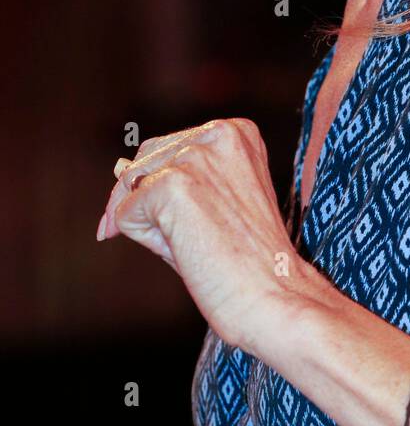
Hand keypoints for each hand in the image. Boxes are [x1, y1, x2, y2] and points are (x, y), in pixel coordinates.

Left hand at [96, 117, 304, 351]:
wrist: (273, 295)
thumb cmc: (247, 257)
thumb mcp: (218, 196)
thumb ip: (179, 175)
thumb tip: (119, 172)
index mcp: (236, 130)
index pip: (168, 148)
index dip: (166, 189)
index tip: (202, 220)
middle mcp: (217, 133)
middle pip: (143, 161)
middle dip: (151, 203)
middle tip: (198, 238)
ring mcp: (195, 157)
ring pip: (132, 188)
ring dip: (153, 223)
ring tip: (199, 242)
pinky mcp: (172, 185)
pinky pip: (125, 214)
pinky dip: (146, 240)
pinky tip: (186, 250)